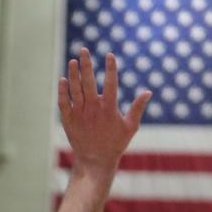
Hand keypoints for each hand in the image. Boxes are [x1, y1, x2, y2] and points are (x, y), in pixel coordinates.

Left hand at [59, 49, 149, 185]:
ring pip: (75, 89)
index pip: (111, 83)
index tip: (109, 55)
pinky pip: (64, 102)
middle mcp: (93, 109)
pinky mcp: (69, 120)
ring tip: (72, 61)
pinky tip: (63, 79)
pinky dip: (63, 91)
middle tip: (83, 49)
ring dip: (73, 74)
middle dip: (86, 64)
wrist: (95, 161)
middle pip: (88, 82)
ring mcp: (79, 114)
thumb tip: (148, 92)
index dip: (110, 68)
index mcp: (109, 108)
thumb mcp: (130, 127)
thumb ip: (138, 108)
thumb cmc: (115, 144)